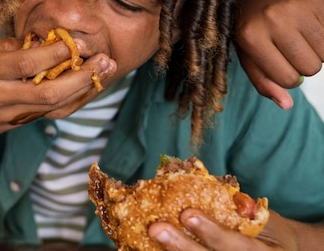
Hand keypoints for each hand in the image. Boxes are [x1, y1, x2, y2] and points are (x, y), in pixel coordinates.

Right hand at [0, 37, 116, 147]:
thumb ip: (5, 46)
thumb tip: (39, 41)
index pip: (25, 64)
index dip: (53, 54)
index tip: (75, 41)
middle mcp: (0, 95)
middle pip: (47, 92)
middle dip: (80, 76)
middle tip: (104, 58)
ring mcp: (11, 114)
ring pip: (53, 107)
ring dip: (83, 89)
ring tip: (106, 70)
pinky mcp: (18, 124)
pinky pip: (51, 113)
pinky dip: (74, 100)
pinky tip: (90, 85)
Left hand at [148, 209, 296, 249]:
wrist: (278, 250)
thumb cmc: (263, 229)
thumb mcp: (260, 217)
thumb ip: (239, 207)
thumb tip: (197, 177)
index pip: (237, 247)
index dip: (212, 232)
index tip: (187, 214)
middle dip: (182, 247)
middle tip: (156, 229)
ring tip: (146, 240)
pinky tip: (140, 248)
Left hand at [235, 0, 323, 108]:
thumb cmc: (245, 26)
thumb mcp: (245, 54)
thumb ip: (263, 82)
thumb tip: (287, 105)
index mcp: (252, 36)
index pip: (288, 79)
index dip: (288, 78)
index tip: (281, 67)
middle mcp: (274, 19)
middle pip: (312, 67)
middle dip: (303, 65)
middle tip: (289, 50)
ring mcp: (296, 5)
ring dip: (317, 51)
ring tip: (299, 39)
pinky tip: (308, 26)